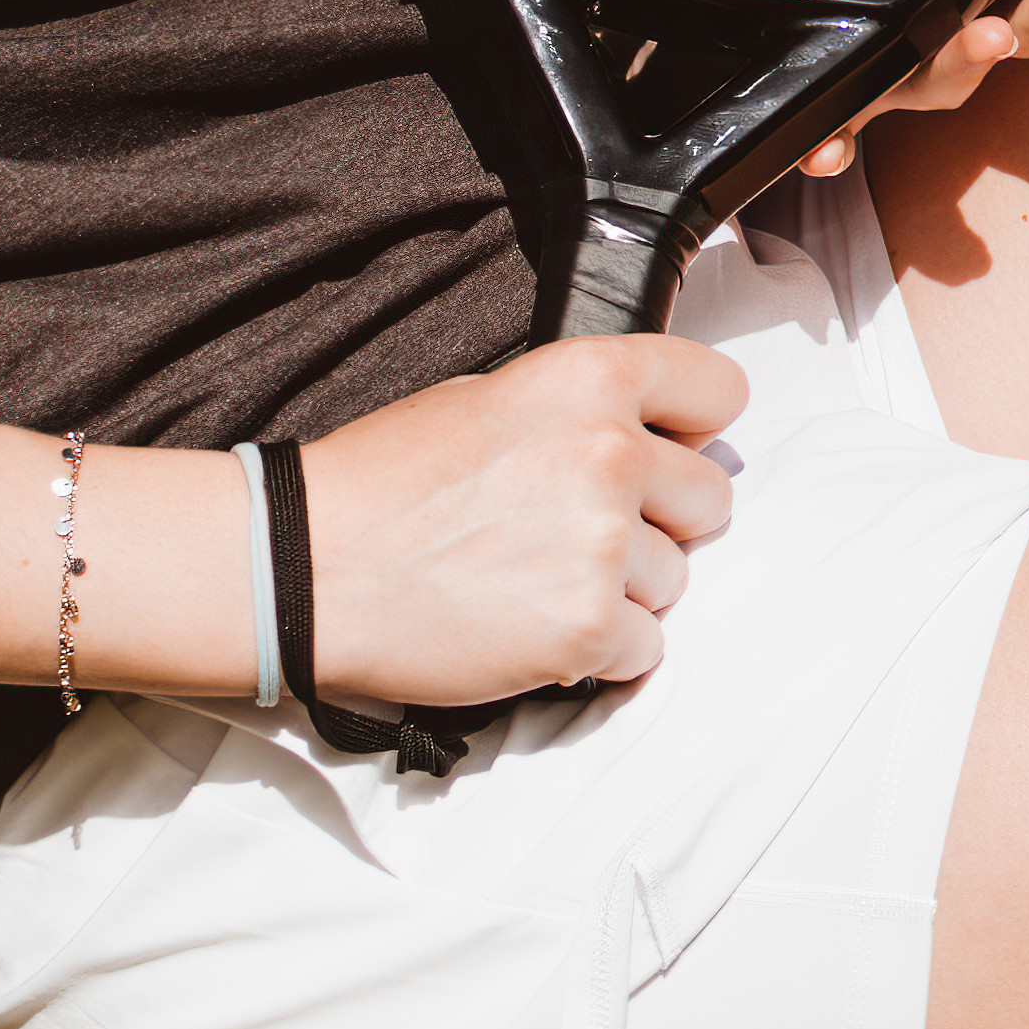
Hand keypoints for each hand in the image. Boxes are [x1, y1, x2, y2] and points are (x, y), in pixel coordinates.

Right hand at [296, 336, 745, 705]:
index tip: (670, 445)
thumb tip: (650, 435)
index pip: (720, 391)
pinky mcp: (589, 629)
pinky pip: (646, 648)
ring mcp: (604, 546)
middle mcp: (612, 453)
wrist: (308, 568)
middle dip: (657, 519)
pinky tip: (534, 627)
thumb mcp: (486, 398)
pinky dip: (600, 650)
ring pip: (676, 579)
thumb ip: (580, 411)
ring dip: (622, 588)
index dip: (694, 425)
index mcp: (590, 378)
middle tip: (579, 531)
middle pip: (709, 497)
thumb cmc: (383, 482)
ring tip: (537, 580)